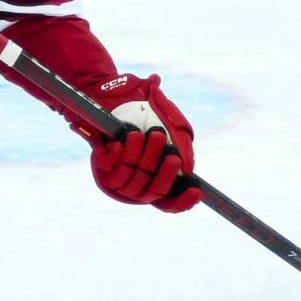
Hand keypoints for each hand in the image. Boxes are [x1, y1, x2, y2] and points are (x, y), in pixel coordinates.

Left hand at [88, 73, 200, 212]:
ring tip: (140, 134)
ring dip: (141, 157)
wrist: (113, 98)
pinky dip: (121, 155)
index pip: (171, 202)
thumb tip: (188, 169)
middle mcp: (141, 184)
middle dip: (165, 172)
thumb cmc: (146, 113)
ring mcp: (122, 180)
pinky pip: (115, 172)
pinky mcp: (103, 171)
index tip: (196, 190)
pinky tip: (121, 141)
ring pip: (135, 180)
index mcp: (158, 177)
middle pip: (157, 191)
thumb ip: (181, 144)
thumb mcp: (170, 125)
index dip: (184, 200)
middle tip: (170, 154)